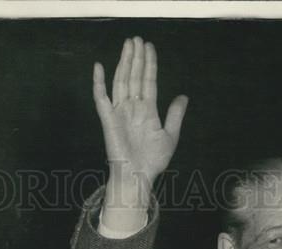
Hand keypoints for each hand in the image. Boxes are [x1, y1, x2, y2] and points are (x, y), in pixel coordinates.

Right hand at [94, 37, 187, 214]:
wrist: (138, 176)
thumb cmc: (152, 161)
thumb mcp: (170, 136)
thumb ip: (175, 115)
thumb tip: (183, 96)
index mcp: (147, 111)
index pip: (148, 81)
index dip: (149, 64)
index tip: (149, 47)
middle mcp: (132, 108)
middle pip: (134, 76)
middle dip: (136, 57)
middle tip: (136, 39)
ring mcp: (119, 112)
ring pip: (121, 81)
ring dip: (123, 62)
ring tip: (128, 44)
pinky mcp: (108, 120)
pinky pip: (101, 98)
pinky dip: (98, 83)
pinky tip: (98, 66)